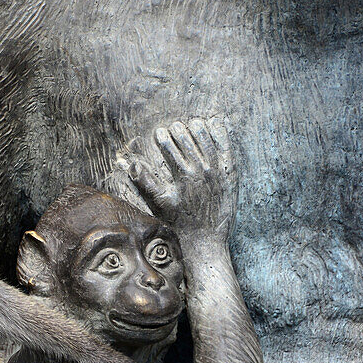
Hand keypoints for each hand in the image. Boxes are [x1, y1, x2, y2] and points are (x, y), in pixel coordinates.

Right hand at [120, 117, 236, 237]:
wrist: (205, 240)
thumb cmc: (179, 222)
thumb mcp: (160, 202)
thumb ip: (146, 181)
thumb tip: (131, 163)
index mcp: (184, 176)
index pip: (172, 150)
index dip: (164, 139)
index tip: (159, 132)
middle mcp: (202, 172)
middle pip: (190, 143)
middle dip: (181, 132)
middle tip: (175, 125)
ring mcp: (218, 172)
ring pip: (209, 143)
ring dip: (201, 130)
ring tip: (194, 122)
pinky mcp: (230, 176)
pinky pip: (227, 150)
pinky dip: (223, 136)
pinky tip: (217, 125)